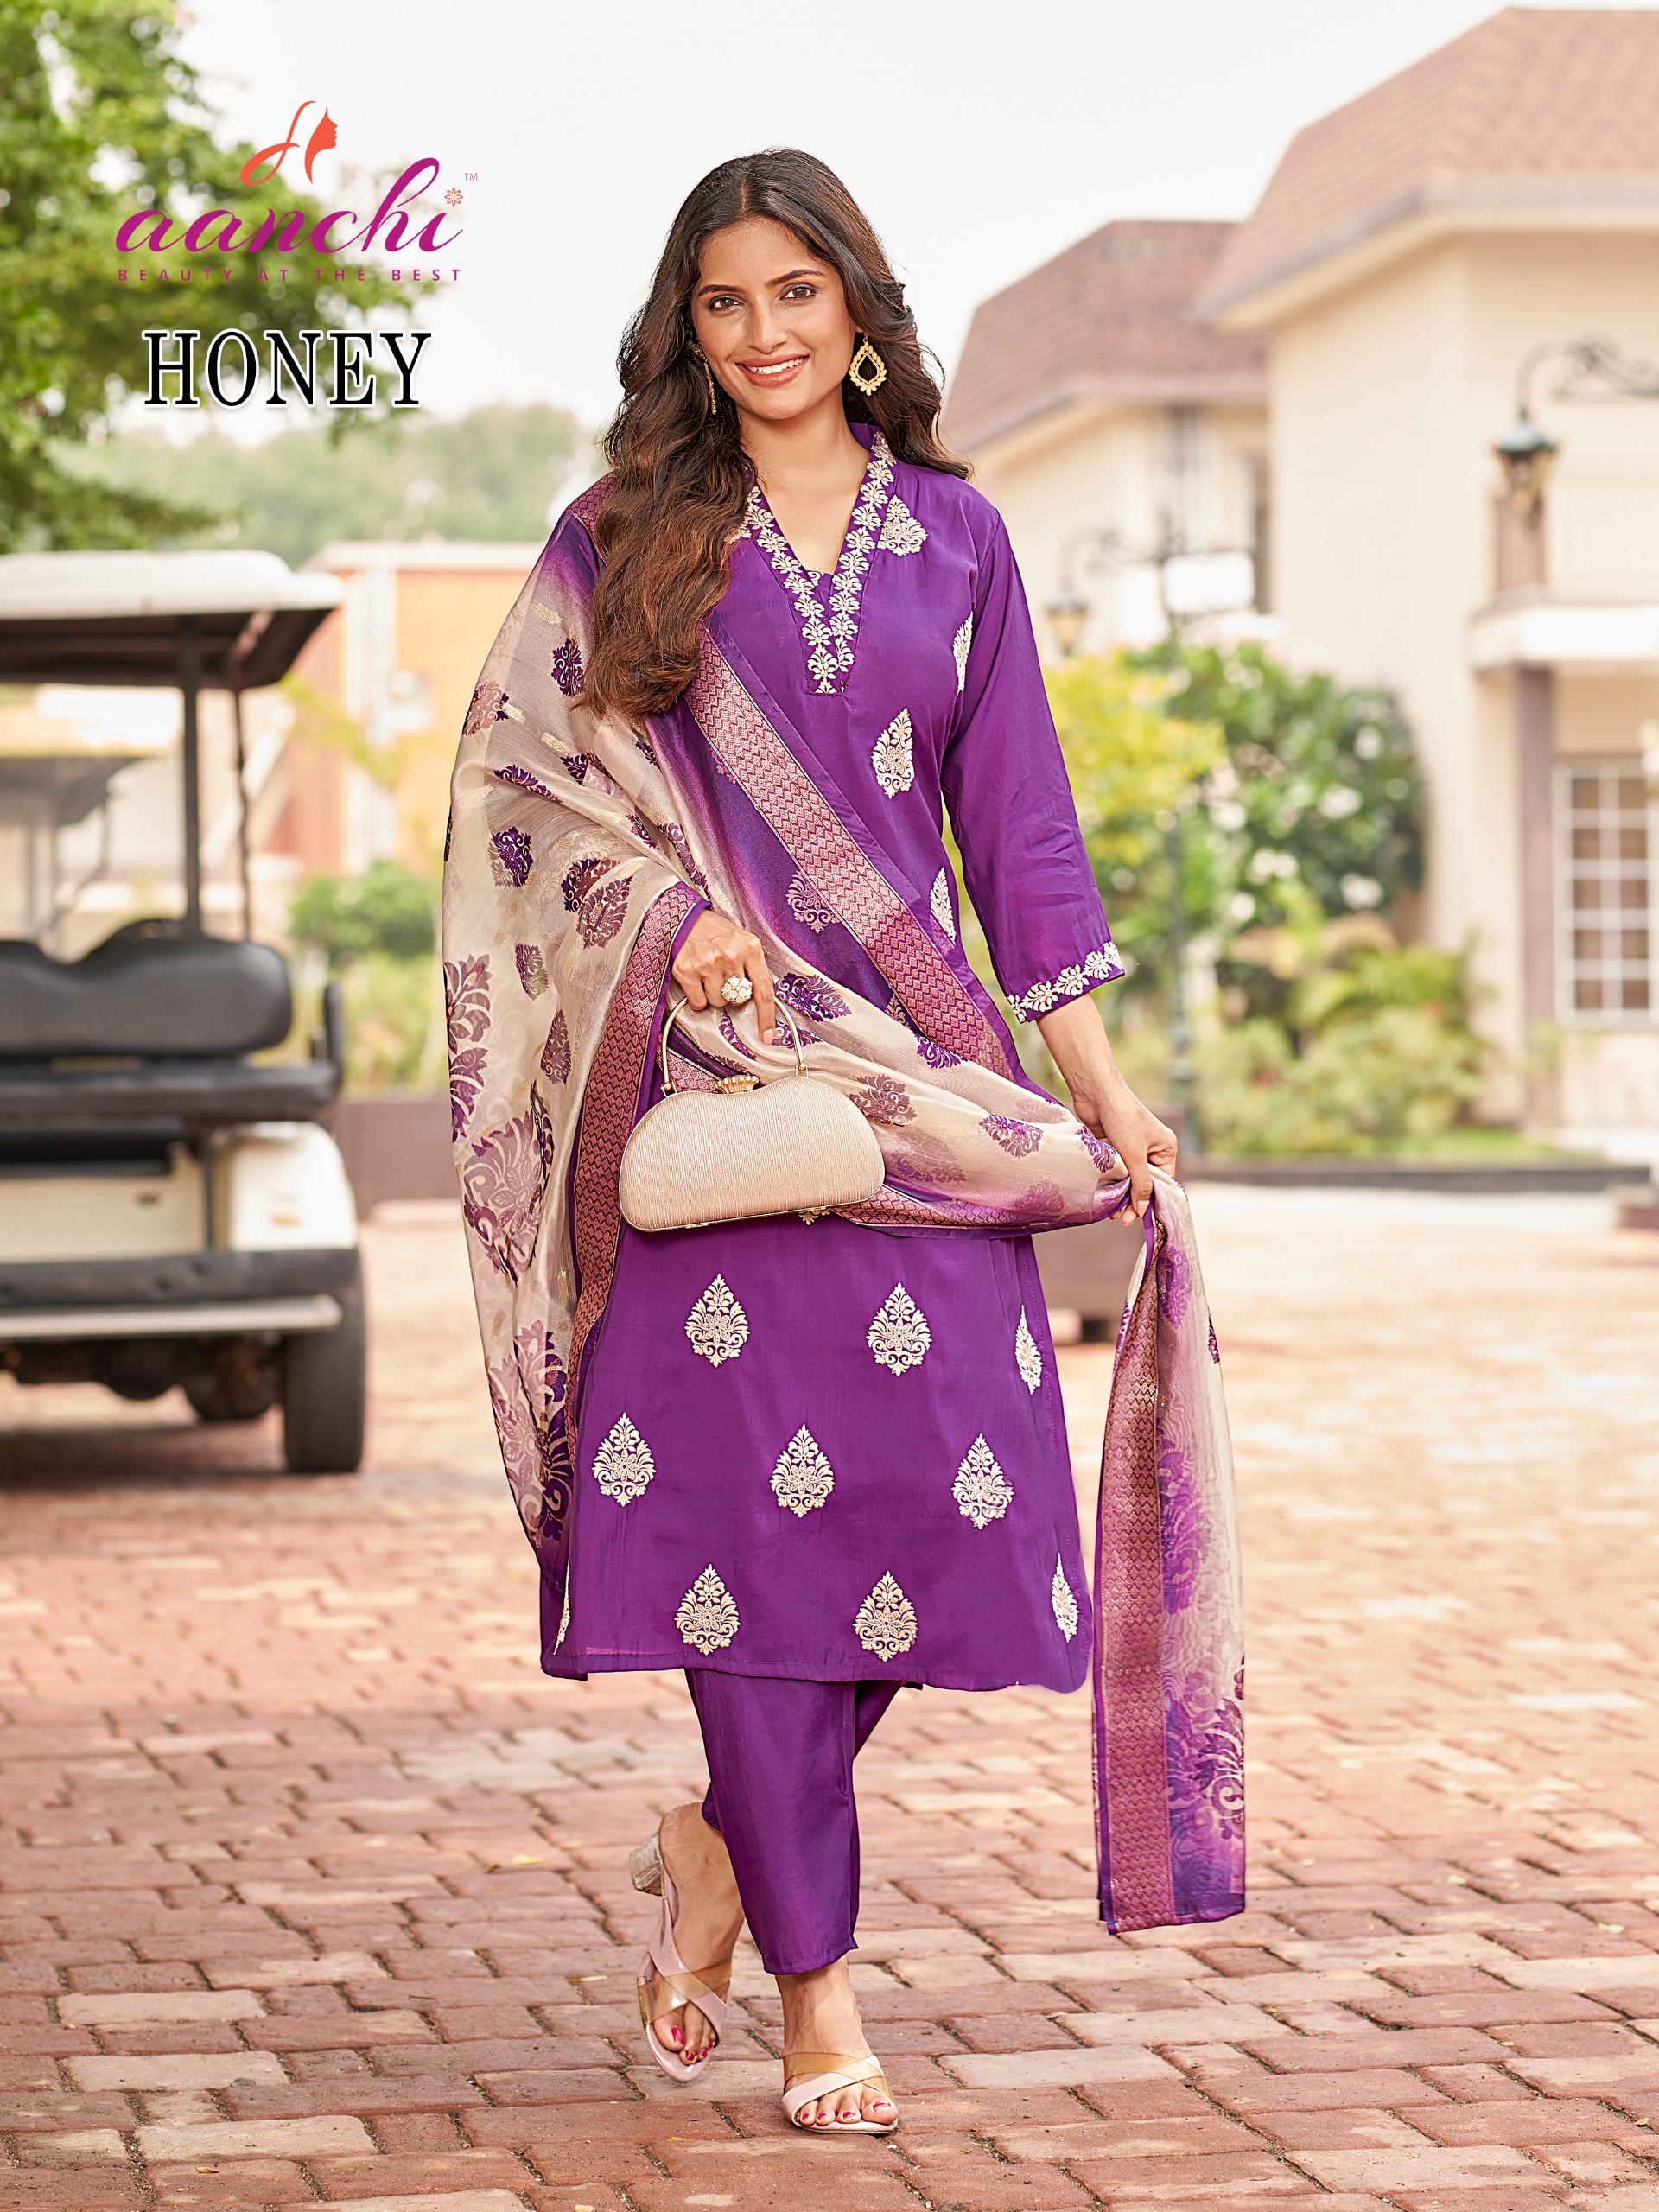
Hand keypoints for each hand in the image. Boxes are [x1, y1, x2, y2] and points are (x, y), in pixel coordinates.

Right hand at [672, 910, 776, 1044]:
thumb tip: (758, 999)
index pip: (764, 989)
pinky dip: (697, 997)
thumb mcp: (741, 940)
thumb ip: (752, 965)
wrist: (682, 917)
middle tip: (722, 975)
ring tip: (707, 973)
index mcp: (750, 947)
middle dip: (731, 993)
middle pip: (738, 999)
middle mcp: (731, 955)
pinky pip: (699, 1003)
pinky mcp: (686, 971)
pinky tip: (695, 979)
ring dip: (713, 994)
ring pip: (718, 1002)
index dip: (766, 1017)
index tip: (768, 1035)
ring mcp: (708, 963)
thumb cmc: (714, 931)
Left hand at [1035, 995, 1176, 1220]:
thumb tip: (1142, 1209)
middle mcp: (1151, 1149)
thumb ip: (1140, 1183)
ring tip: (1111, 1212)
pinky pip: (1115, 1171)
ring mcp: (1131, 1148)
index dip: (1151, 1200)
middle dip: (1134, 1200)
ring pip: (1128, 1178)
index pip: (1163, 1181)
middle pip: (1145, 1182)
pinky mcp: (1114, 1147)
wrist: (1096, 1093)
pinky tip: (1104, 1196)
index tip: (1138, 1218)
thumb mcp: (1135, 1154)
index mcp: (1165, 1148)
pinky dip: (1111, 1183)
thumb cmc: (1122, 1117)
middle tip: (1121, 1219)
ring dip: (1121, 1194)